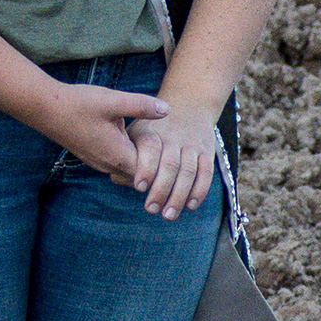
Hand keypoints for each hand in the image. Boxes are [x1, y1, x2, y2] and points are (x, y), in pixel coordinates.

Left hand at [116, 99, 221, 218]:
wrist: (189, 105)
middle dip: (161, 190)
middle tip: (151, 210)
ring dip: (179, 196)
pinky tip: (190, 206)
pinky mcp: (206, 151)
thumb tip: (115, 177)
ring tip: (168, 215)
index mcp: (150, 131)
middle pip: (170, 165)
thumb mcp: (134, 131)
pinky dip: (199, 190)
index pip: (150, 149)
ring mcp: (191, 144)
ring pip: (188, 171)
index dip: (145, 169)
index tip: (139, 187)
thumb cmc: (152, 128)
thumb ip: (126, 154)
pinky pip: (206, 172)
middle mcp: (172, 136)